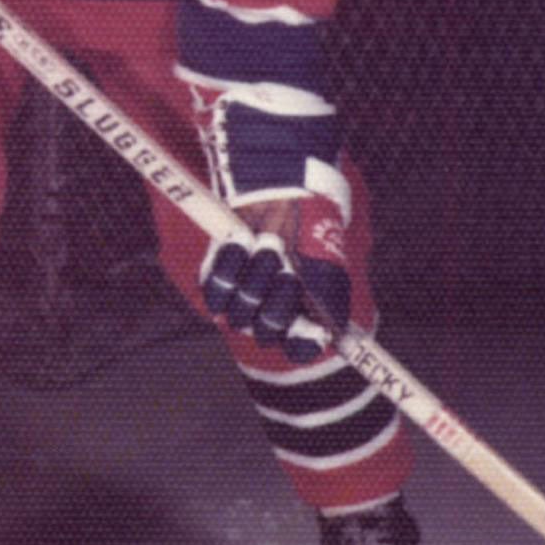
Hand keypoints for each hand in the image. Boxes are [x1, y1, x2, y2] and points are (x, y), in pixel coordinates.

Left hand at [200, 193, 350, 361]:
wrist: (283, 195)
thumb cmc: (310, 237)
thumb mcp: (329, 274)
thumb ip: (330, 311)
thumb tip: (326, 339)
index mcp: (300, 320)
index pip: (297, 349)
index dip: (300, 337)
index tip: (310, 322)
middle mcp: (267, 317)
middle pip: (265, 333)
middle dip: (279, 296)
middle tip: (288, 266)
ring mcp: (240, 300)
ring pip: (240, 311)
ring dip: (258, 272)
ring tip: (270, 244)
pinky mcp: (216, 277)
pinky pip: (214, 286)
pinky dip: (232, 259)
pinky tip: (245, 239)